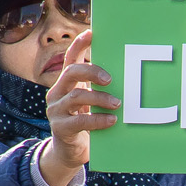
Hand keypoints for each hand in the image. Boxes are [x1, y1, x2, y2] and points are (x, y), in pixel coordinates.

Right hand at [39, 29, 116, 185]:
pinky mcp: (60, 128)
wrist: (70, 153)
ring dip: (100, 99)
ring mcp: (56, 110)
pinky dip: (98, 119)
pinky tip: (112, 120)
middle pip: (71, 72)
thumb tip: (129, 75)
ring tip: (117, 104)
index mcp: (66, 84)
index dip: (80, 44)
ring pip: (76, 96)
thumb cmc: (87, 124)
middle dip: (92, 71)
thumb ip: (100, 90)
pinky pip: (80, 121)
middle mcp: (57, 93)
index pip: (71, 58)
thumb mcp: (92, 104)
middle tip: (110, 79)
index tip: (92, 32)